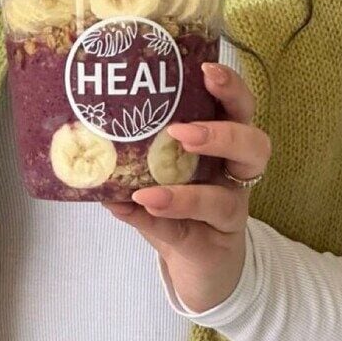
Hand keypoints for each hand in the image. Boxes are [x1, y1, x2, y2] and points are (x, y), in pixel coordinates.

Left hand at [103, 63, 270, 312]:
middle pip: (254, 142)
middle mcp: (234, 174)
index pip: (237, 109)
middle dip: (224, 131)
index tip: (207, 69)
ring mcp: (231, 210)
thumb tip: (87, 141)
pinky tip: (144, 202)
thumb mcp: (150, 181)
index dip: (230, 87)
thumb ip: (127, 162)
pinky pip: (195, 226)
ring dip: (195, 184)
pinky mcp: (217, 242)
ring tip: (160, 174)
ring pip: (234, 190)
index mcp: (223, 147)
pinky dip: (169, 210)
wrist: (197, 271)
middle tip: (183, 130)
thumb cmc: (177, 214)